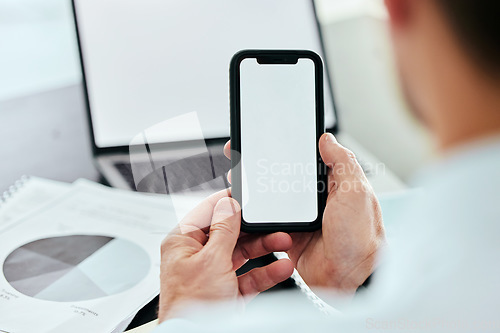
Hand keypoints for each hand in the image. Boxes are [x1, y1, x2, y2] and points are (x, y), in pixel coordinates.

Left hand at [158, 190, 293, 321]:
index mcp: (183, 242)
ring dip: (264, 249)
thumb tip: (229, 204)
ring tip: (283, 242)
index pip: (207, 212)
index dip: (228, 201)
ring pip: (242, 253)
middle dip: (254, 229)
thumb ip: (224, 230)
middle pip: (230, 233)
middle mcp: (196, 256)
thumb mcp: (212, 260)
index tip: (247, 193)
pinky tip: (281, 267)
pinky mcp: (227, 290)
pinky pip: (249, 275)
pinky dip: (265, 272)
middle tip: (273, 222)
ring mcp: (213, 274)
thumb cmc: (191, 305)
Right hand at [224, 133, 384, 294]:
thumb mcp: (357, 192)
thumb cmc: (362, 238)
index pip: (308, 160)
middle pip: (285, 178)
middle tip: (246, 158)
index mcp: (334, 185)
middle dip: (266, 168)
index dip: (289, 149)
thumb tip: (328, 139)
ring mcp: (301, 219)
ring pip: (273, 200)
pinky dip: (258, 217)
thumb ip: (343, 163)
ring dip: (257, 192)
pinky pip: (268, 223)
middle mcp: (316, 201)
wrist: (351, 279)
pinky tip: (247, 208)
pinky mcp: (289, 236)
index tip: (271, 139)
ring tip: (239, 180)